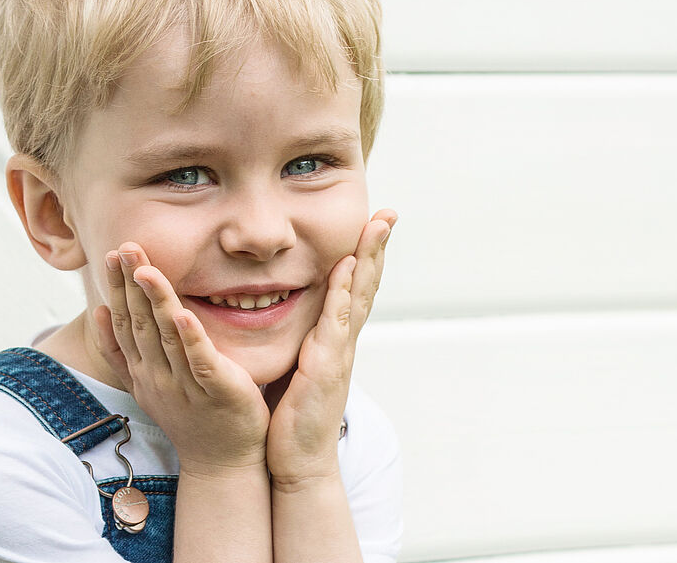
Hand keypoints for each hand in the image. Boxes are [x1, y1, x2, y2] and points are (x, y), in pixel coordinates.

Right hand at [95, 243, 269, 475]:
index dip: (117, 289)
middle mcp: (158, 376)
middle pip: (139, 324)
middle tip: (124, 247)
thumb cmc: (191, 416)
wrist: (221, 462)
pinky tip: (183, 314)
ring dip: (155, 302)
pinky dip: (191, 337)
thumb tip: (101, 313)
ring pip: (166, 337)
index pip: (124, 323)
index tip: (112, 255)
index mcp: (143, 370)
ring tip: (147, 270)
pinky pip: (201, 361)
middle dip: (131, 284)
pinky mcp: (217, 390)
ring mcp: (185, 385)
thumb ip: (124, 352)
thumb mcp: (148, 383)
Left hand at [264, 209, 396, 484]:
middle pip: (366, 285)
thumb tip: (287, 318)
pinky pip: (337, 323)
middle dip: (377, 248)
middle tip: (389, 214)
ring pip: (359, 296)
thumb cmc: (292, 418)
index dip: (364, 256)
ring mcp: (339, 352)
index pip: (354, 289)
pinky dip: (345, 293)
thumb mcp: (298, 370)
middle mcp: (343, 341)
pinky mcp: (326, 367)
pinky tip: (346, 268)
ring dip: (369, 260)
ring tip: (377, 226)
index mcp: (334, 340)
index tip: (373, 223)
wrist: (297, 462)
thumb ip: (300, 343)